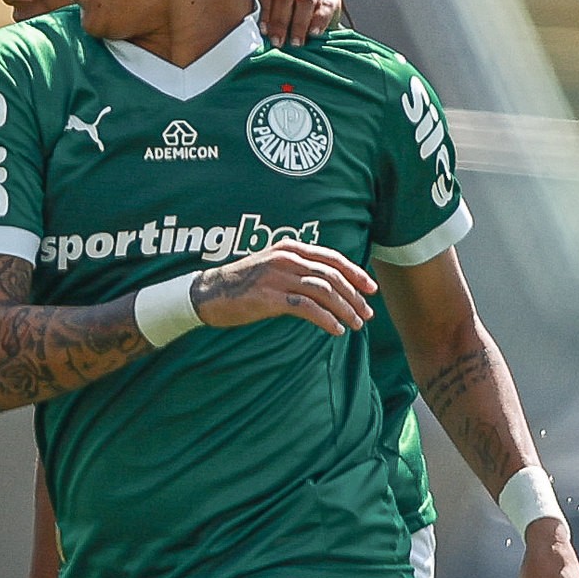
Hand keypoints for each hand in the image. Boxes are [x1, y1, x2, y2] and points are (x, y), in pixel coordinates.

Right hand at [191, 242, 375, 335]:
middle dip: (354, 296)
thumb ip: (297, 268)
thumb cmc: (241, 283)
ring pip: (323, 291)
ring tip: (355, 324)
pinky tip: (336, 329)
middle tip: (367, 313)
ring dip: (344, 309)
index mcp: (289, 248)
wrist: (207, 293)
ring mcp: (277, 277)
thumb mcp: (271, 266)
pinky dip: (326, 319)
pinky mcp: (270, 297)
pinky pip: (307, 307)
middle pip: (332, 276)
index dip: (355, 273)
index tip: (370, 288)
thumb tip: (328, 284)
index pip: (331, 258)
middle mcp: (286, 259)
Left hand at [257, 0, 341, 46]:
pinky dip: (319, 20)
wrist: (310, 33)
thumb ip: (264, 23)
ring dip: (299, 23)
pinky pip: (326, 4)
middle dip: (280, 21)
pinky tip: (313, 33)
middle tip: (278, 42)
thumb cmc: (284, 27)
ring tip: (296, 42)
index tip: (264, 31)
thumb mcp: (270, 22)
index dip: (266, 10)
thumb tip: (259, 38)